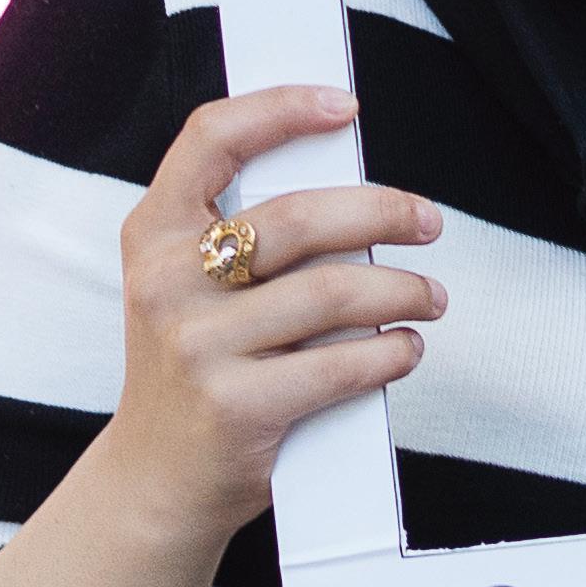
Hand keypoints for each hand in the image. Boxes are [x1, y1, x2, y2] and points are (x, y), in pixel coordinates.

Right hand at [103, 85, 442, 551]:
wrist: (156, 480)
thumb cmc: (197, 365)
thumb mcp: (190, 286)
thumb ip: (245, 233)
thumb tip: (351, 183)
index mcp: (154, 234)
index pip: (211, 139)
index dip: (280, 109)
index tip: (344, 106)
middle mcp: (167, 282)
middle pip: (302, 217)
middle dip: (384, 212)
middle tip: (427, 222)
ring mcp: (198, 346)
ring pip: (337, 292)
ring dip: (405, 291)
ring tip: (431, 298)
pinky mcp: (237, 406)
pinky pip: (345, 362)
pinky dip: (393, 352)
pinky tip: (406, 349)